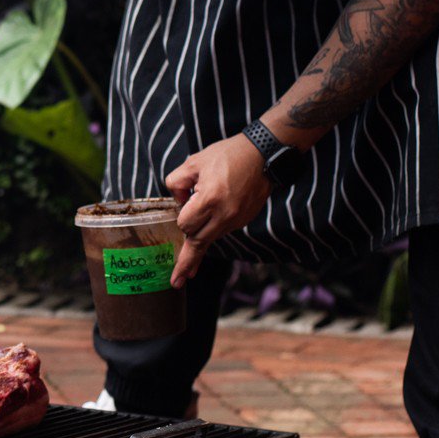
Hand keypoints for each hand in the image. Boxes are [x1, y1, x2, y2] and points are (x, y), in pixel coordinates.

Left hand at [164, 136, 270, 286]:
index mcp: (210, 199)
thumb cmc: (227, 155)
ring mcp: (237, 220)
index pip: (185, 224)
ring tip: (187, 271)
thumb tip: (178, 203)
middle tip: (176, 282)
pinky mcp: (244, 220)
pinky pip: (222, 231)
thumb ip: (177, 183)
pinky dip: (212, 232)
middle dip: (186, 262)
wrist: (263, 155)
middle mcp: (225, 215)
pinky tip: (207, 229)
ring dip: (198, 247)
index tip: (181, 206)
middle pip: (198, 243)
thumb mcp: (194, 163)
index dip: (180, 217)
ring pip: (211, 239)